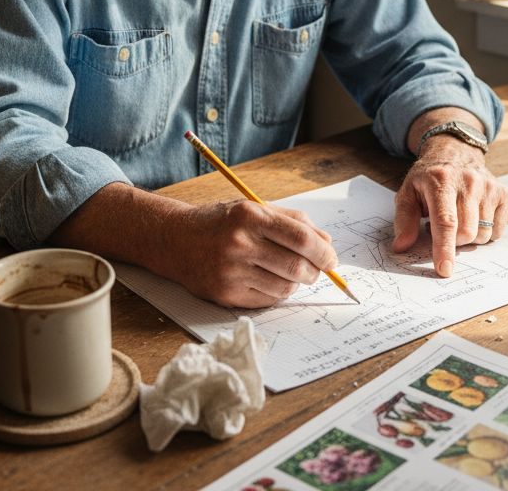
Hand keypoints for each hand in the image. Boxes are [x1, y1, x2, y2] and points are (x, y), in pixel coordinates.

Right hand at [171, 201, 338, 307]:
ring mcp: (231, 271)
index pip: (301, 238)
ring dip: (295, 283)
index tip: (332, 259)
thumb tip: (327, 242)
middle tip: (315, 270)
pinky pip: (267, 300)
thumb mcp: (254, 209)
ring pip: (285, 287)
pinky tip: (267, 280)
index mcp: (250, 216)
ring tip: (288, 273)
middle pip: (296, 267)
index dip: (323, 252)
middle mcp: (239, 244)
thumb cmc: (221, 223)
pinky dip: (276, 293)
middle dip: (315, 272)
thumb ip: (293, 221)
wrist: (175, 240)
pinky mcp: (225, 294)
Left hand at [391, 139, 507, 277]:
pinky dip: (485, 233)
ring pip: (483, 234)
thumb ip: (404, 220)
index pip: (445, 222)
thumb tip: (401, 246)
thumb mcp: (408, 193)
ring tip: (459, 220)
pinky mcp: (503, 193)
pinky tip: (474, 217)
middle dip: (453, 242)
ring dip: (469, 238)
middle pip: (466, 232)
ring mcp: (489, 186)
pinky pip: (497, 231)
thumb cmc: (429, 178)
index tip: (444, 269)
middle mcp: (469, 181)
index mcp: (441, 181)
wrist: (455, 152)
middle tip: (444, 230)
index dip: (444, 248)